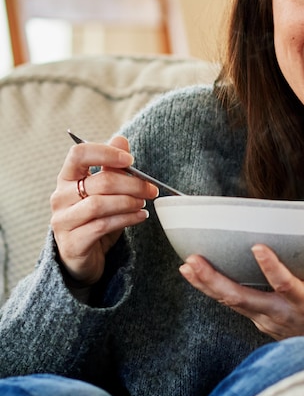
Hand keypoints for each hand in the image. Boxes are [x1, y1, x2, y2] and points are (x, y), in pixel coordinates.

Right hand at [50, 135, 158, 284]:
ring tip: (143, 204)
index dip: (106, 153)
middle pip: (99, 182)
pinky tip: (140, 217)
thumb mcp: (106, 191)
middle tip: (151, 189)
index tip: (130, 160)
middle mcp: (60, 197)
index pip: (79, 154)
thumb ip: (111, 167)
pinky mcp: (71, 242)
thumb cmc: (96, 218)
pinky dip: (126, 219)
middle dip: (132, 184)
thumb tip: (121, 139)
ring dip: (128, 202)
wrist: (84, 256)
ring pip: (99, 204)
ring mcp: (63, 221)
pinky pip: (102, 226)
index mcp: (67, 178)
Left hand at [180, 206, 303, 352]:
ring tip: (187, 266)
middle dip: (214, 281)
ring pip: (231, 304)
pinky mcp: (260, 321)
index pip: (286, 285)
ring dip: (207, 285)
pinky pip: (234, 306)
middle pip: (242, 299)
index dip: (271, 268)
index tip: (257, 248)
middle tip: (193, 261)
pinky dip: (215, 291)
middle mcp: (281, 313)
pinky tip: (198, 276)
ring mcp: (267, 320)